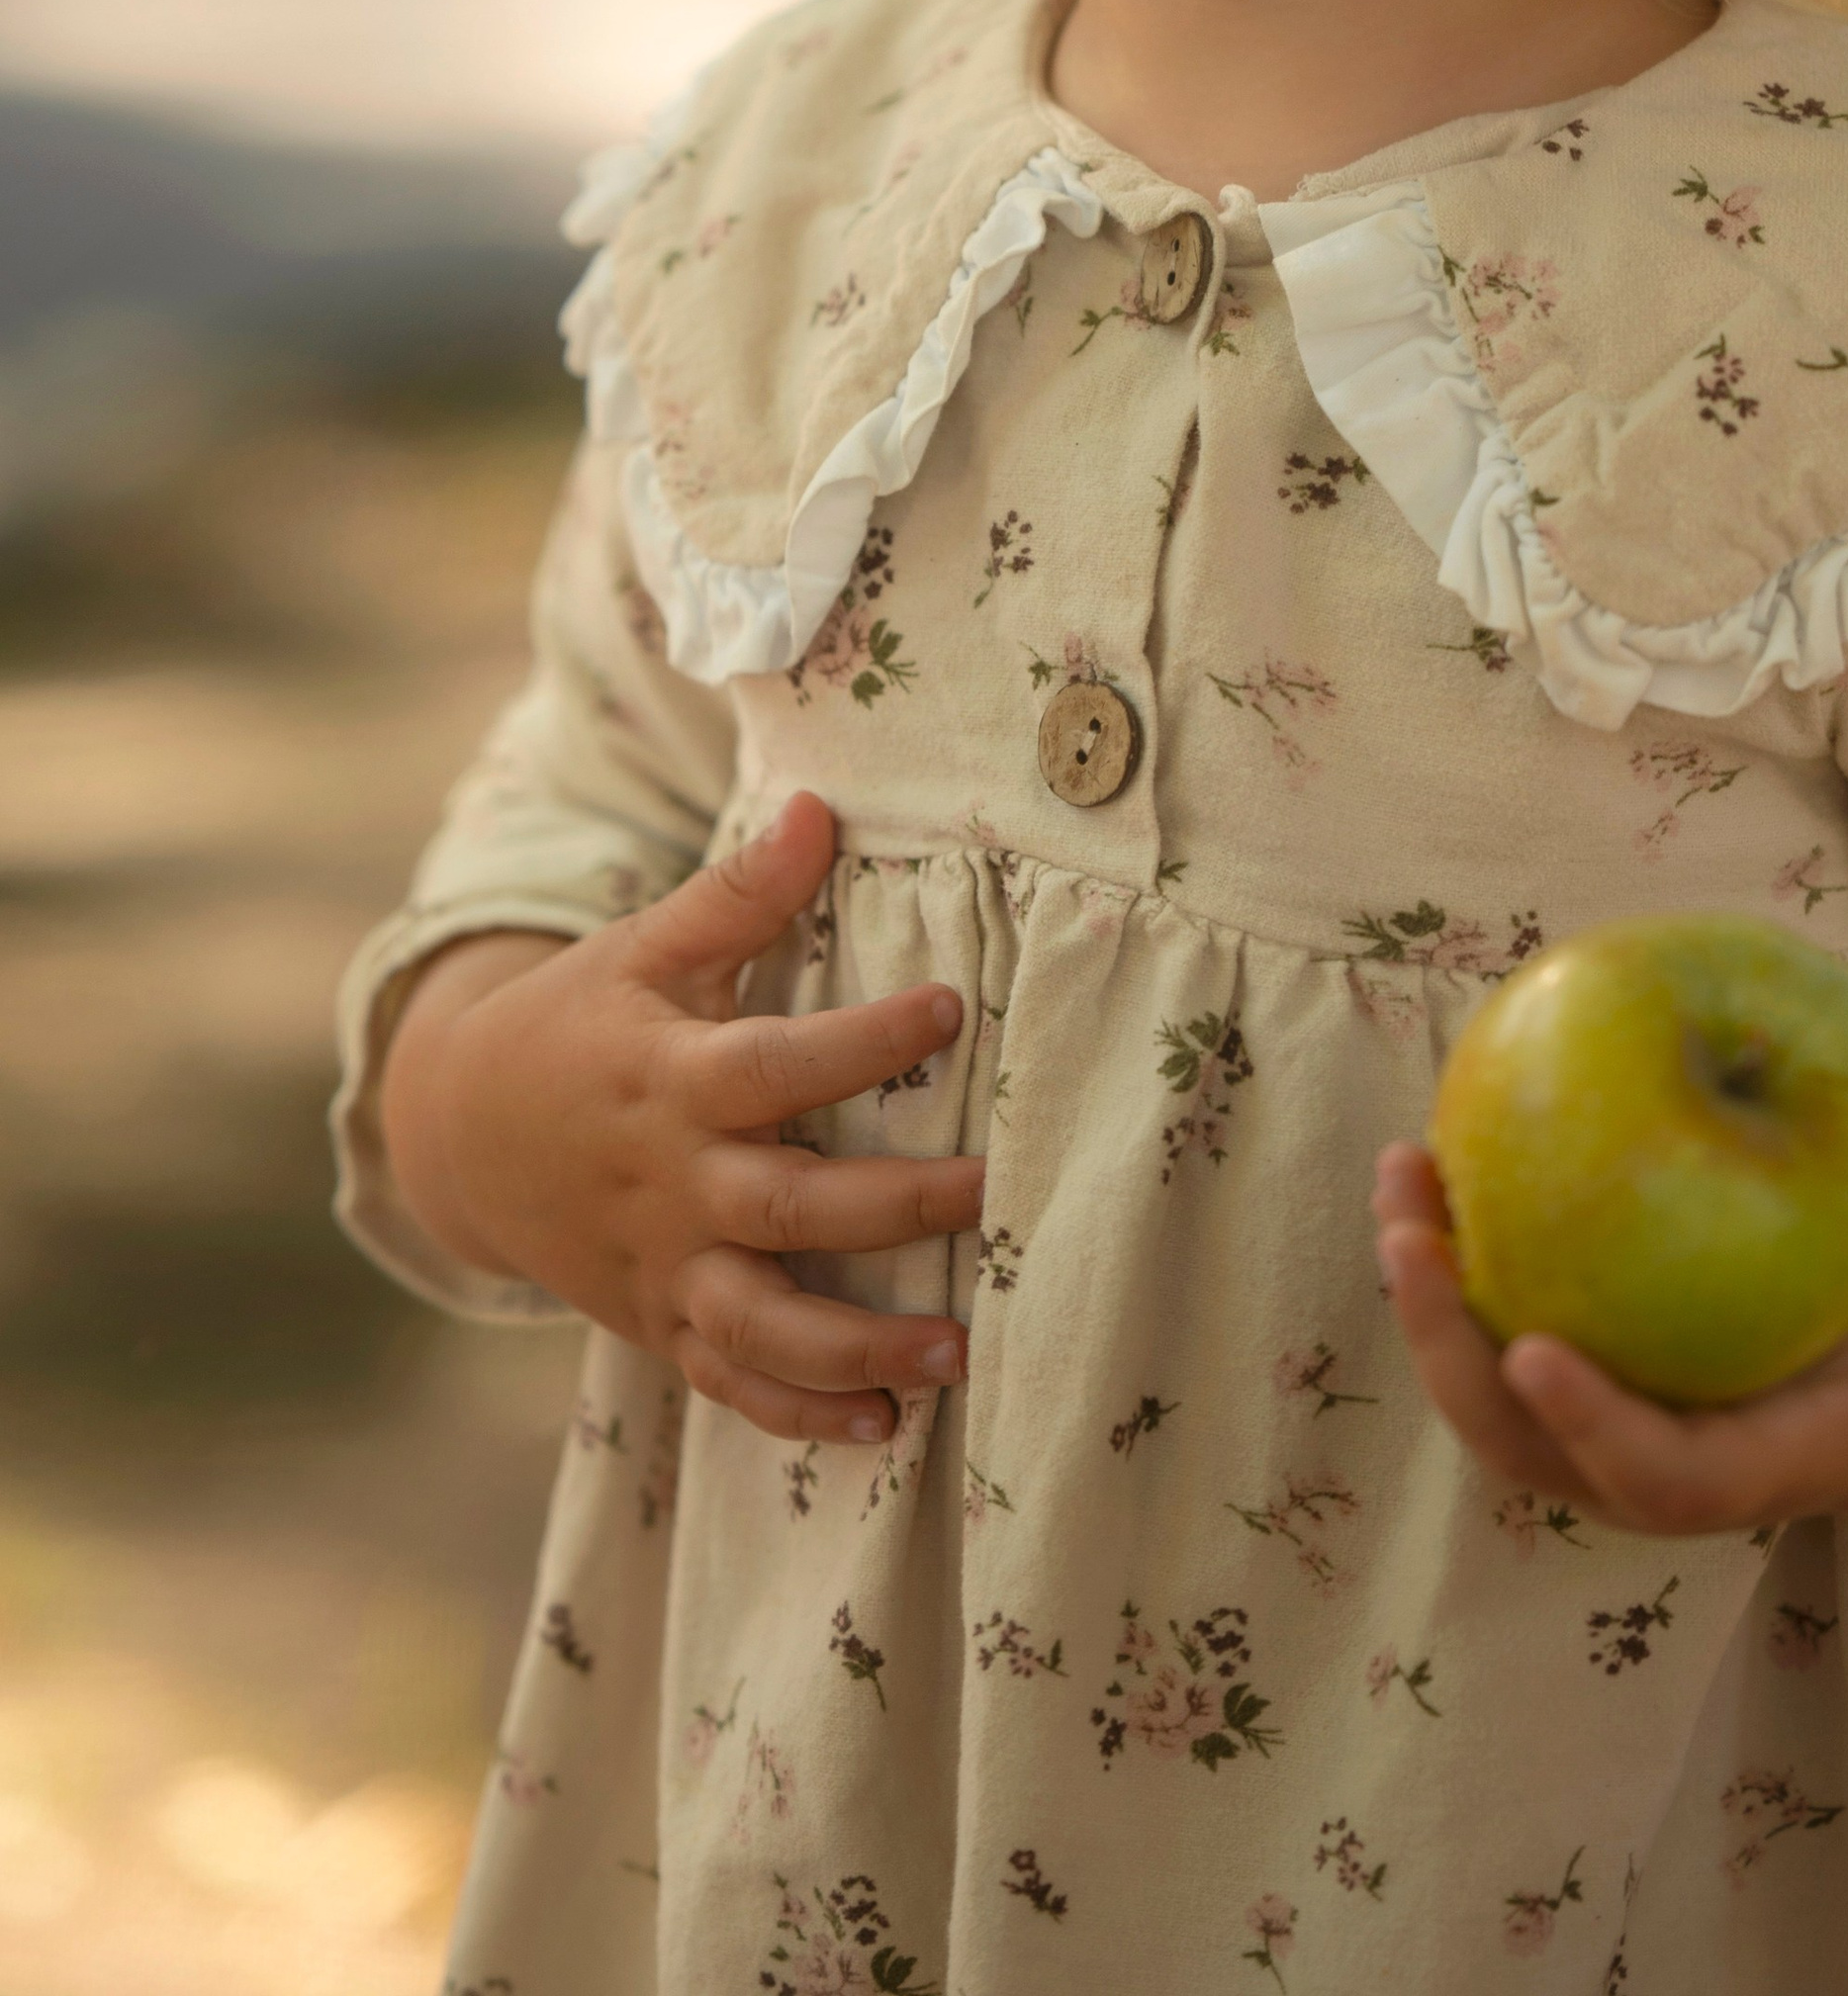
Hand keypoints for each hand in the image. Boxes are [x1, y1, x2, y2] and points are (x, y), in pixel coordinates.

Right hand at [379, 791, 983, 1445]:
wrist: (462, 1134)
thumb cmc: (579, 1024)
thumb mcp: (642, 947)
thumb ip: (737, 890)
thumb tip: (821, 806)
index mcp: (671, 1078)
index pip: (776, 1066)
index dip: (861, 1043)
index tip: (951, 1012)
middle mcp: (671, 1184)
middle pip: (789, 1208)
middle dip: (896, 1211)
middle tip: (995, 1195)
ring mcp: (664, 1267)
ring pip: (762, 1326)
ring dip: (858, 1349)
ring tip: (957, 1354)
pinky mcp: (659, 1325)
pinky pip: (729, 1385)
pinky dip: (798, 1415)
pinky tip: (884, 1429)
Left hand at [1372, 1138, 1847, 1535]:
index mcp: (1772, 1459)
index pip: (1669, 1477)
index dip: (1596, 1430)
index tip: (1536, 1351)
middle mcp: (1677, 1465)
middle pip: (1537, 1451)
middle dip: (1459, 1357)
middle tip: (1414, 1236)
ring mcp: (1624, 1431)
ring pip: (1498, 1405)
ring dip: (1434, 1306)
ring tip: (1404, 1179)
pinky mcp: (1601, 1383)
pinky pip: (1508, 1342)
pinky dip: (1463, 1272)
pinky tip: (1441, 1165)